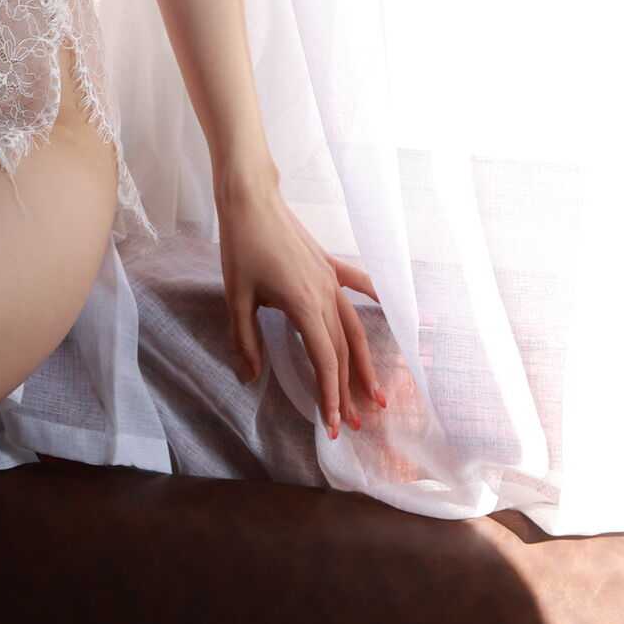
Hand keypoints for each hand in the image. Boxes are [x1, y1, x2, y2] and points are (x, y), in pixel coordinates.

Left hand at [217, 175, 387, 437]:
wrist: (252, 198)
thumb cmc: (242, 246)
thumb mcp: (237, 297)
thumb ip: (245, 340)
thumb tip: (250, 376)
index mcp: (303, 306)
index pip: (325, 362)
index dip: (330, 396)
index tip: (332, 425)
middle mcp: (325, 295)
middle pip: (343, 351)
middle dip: (349, 390)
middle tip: (357, 422)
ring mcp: (330, 278)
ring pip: (354, 328)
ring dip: (365, 362)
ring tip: (377, 392)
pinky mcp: (328, 263)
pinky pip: (358, 284)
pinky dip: (373, 298)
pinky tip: (387, 309)